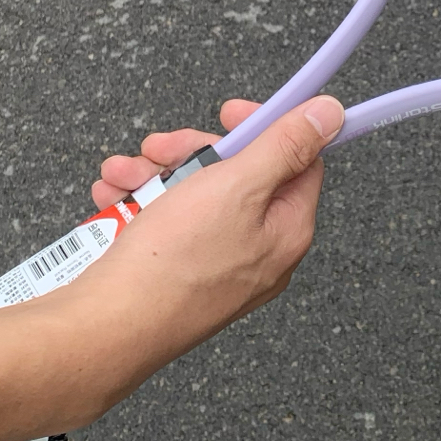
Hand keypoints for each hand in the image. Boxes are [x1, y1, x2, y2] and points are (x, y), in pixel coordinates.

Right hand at [66, 95, 343, 401]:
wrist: (111, 326)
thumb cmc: (175, 264)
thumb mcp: (237, 186)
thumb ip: (284, 145)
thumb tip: (329, 115)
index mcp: (287, 231)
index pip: (297, 162)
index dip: (263, 129)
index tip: (227, 114)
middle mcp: (256, 251)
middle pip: (237, 175)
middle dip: (190, 153)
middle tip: (159, 149)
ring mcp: (214, 266)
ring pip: (191, 195)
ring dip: (153, 175)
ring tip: (122, 176)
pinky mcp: (175, 275)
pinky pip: (164, 224)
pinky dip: (137, 204)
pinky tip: (111, 199)